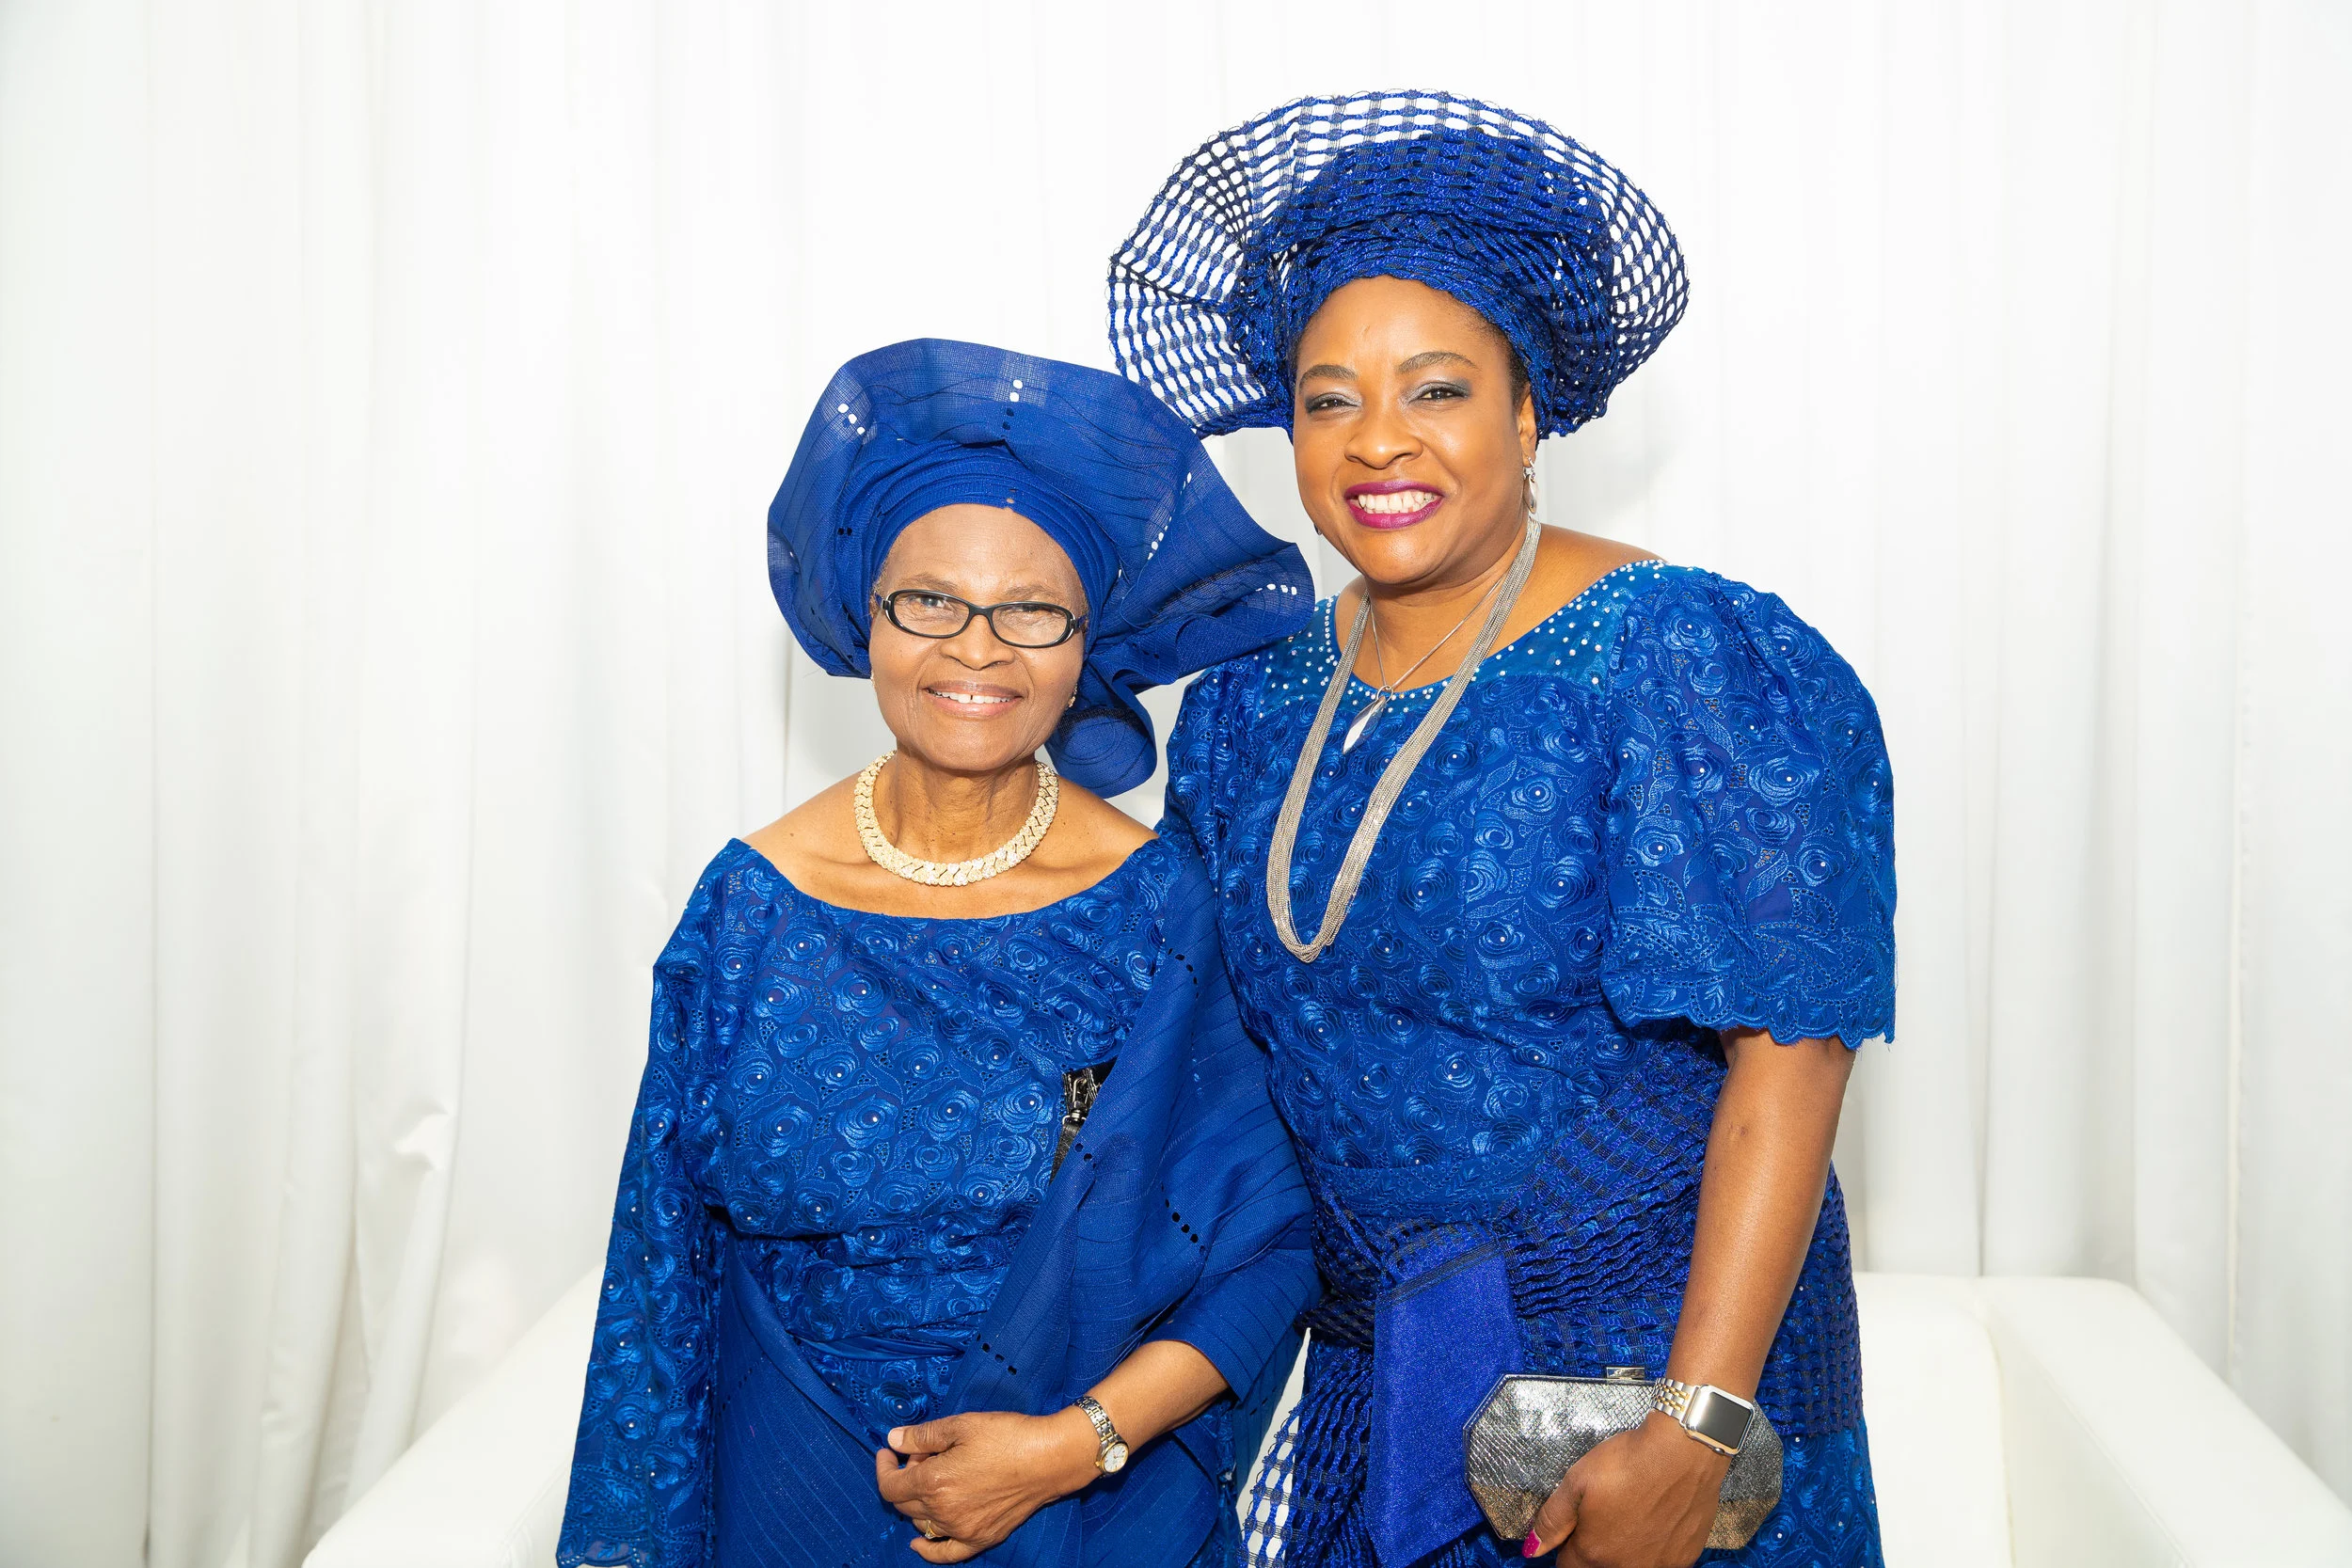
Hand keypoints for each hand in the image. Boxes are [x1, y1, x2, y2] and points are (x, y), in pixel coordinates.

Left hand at [874, 1408, 1099, 1561]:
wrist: (1049, 1459)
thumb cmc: (1007, 1436)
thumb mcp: (961, 1425)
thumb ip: (922, 1436)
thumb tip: (893, 1439)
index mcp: (934, 1482)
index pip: (890, 1485)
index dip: (884, 1467)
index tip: (889, 1452)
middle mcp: (943, 1511)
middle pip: (904, 1503)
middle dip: (905, 1478)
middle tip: (923, 1456)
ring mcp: (962, 1529)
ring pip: (922, 1522)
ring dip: (918, 1502)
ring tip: (937, 1478)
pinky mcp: (980, 1538)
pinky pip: (946, 1553)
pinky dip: (929, 1550)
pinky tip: (919, 1542)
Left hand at [1524, 1412, 1730, 1567]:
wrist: (1683, 1452)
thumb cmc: (1628, 1463)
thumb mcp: (1576, 1483)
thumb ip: (1552, 1521)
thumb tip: (1532, 1550)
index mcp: (1594, 1553)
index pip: (1567, 1567)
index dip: (1566, 1546)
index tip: (1574, 1528)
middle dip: (1594, 1549)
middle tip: (1603, 1516)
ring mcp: (1658, 1566)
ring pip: (1629, 1566)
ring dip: (1623, 1550)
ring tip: (1629, 1514)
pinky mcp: (1683, 1557)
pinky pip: (1658, 1561)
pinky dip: (1652, 1548)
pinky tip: (1654, 1520)